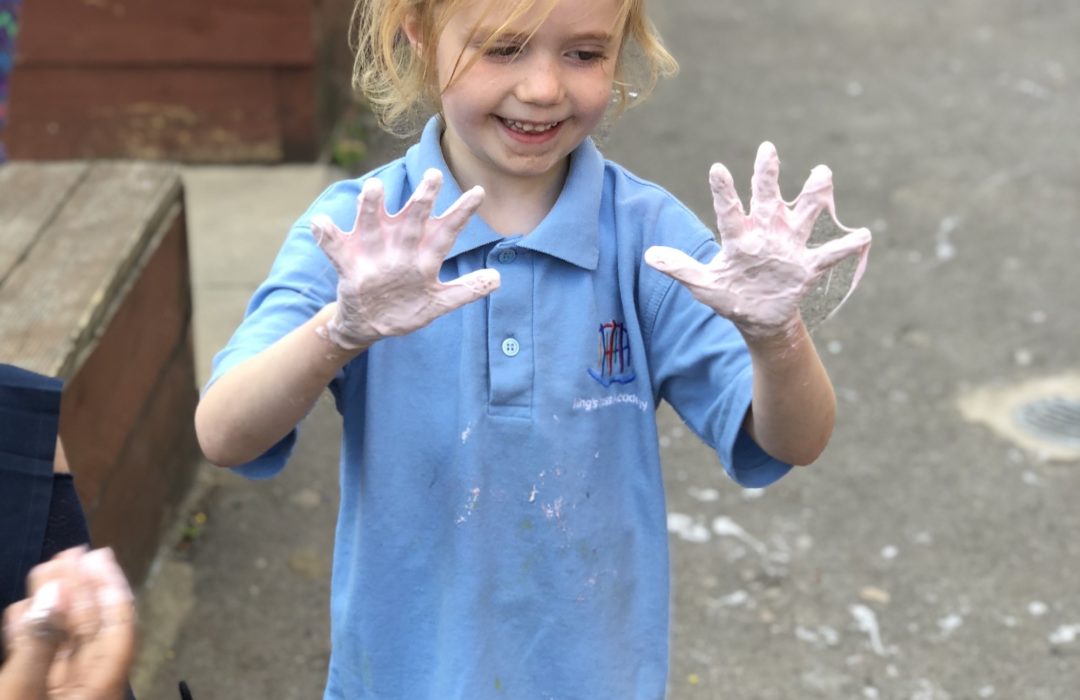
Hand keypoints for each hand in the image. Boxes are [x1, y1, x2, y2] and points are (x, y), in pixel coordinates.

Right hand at [0, 547, 134, 699]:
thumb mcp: (22, 692)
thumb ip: (39, 642)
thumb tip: (56, 591)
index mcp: (100, 688)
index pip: (118, 628)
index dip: (110, 588)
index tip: (99, 556)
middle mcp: (87, 688)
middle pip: (90, 629)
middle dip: (79, 588)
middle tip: (68, 554)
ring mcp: (62, 694)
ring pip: (63, 640)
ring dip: (53, 604)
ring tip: (44, 570)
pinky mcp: (36, 697)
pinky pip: (41, 659)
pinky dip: (32, 633)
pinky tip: (22, 609)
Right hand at [310, 168, 500, 349]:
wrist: (370, 324)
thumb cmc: (407, 307)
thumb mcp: (438, 303)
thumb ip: (466, 290)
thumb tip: (496, 279)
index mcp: (424, 254)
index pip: (447, 229)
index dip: (462, 212)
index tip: (478, 192)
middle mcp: (400, 244)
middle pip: (414, 219)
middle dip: (423, 199)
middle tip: (434, 174)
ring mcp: (374, 252)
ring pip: (373, 225)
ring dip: (371, 207)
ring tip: (372, 188)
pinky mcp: (349, 264)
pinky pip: (336, 248)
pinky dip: (327, 236)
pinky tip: (320, 223)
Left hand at [644, 142, 870, 339]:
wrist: (759, 317)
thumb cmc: (730, 295)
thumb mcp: (703, 285)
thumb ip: (680, 268)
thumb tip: (648, 256)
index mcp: (739, 236)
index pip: (728, 209)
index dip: (723, 190)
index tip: (718, 168)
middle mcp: (765, 232)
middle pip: (766, 198)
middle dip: (766, 174)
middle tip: (767, 148)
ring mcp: (788, 246)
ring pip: (803, 214)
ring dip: (812, 195)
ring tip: (822, 172)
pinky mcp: (806, 266)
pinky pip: (829, 254)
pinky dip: (846, 246)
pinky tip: (864, 235)